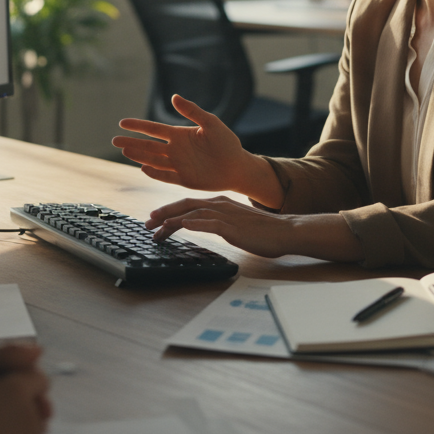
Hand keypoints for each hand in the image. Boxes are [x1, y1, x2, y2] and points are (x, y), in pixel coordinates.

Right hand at [112, 95, 281, 206]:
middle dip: (131, 143)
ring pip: (153, 160)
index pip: (153, 129)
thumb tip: (173, 97)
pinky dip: (155, 173)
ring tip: (124, 151)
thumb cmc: (227, 143)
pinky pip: (166, 176)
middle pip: (148, 146)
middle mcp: (175, 150)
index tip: (122, 123)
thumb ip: (192, 111)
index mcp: (179, 135)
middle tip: (114, 140)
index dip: (138, 126)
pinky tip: (143, 168)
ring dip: (139, 156)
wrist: (238, 166)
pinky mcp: (184, 179)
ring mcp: (178, 165)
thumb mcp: (211, 123)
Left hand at [147, 196, 364, 261]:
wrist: (286, 230)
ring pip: (191, 215)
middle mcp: (220, 205)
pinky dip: (192, 224)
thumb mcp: (237, 222)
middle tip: (147, 223)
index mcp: (220, 203)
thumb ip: (221, 222)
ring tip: (156, 230)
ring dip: (171, 222)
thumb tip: (205, 227)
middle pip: (184, 206)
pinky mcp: (232, 227)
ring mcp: (225, 215)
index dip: (170, 210)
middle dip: (163, 214)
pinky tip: (180, 227)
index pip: (189, 204)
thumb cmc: (264, 230)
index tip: (155, 218)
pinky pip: (208, 224)